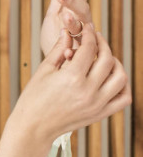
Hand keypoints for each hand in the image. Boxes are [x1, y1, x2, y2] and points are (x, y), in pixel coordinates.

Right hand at [0, 24, 131, 156]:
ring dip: (116, 64)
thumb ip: (59, 50)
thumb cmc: (34, 98)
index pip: (89, 48)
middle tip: (96, 39)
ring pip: (121, 77)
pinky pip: (123, 98)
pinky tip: (112, 78)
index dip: (89, 35)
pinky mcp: (100, 114)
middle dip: (103, 45)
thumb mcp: (44, 71)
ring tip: (106, 58)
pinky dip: (123, 86)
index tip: (87, 29)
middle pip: (107, 60)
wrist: (33, 127)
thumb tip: (68, 33)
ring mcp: (97, 104)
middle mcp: (88, 91)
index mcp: (71, 78)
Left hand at [40, 0, 90, 54]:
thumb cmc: (58, 36)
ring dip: (73, 23)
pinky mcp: (80, 56)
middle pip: (82, 9)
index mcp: (77, 11)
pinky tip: (66, 52)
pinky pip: (78, 53)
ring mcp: (83, 39)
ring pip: (82, 29)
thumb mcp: (55, 12)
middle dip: (73, 2)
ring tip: (65, 17)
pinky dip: (71, 52)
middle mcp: (84, 23)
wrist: (59, 64)